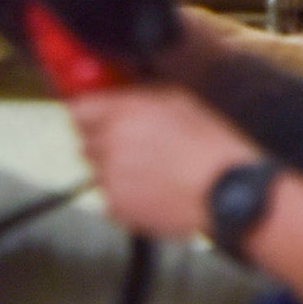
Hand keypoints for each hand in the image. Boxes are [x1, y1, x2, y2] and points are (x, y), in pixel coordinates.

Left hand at [68, 87, 259, 236]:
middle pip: (85, 141)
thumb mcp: (175, 100)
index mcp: (122, 113)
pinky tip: (152, 189)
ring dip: (114, 170)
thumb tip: (116, 96)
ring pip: (97, 171)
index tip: (93, 117)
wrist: (224, 189)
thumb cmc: (207, 143)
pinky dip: (125, 195)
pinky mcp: (117, 207)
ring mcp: (110, 178)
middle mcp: (110, 143)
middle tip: (132, 146)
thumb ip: (136, 97)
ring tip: (151, 170)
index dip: (87, 113)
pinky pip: (109, 197)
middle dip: (102, 142)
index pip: (78, 109)